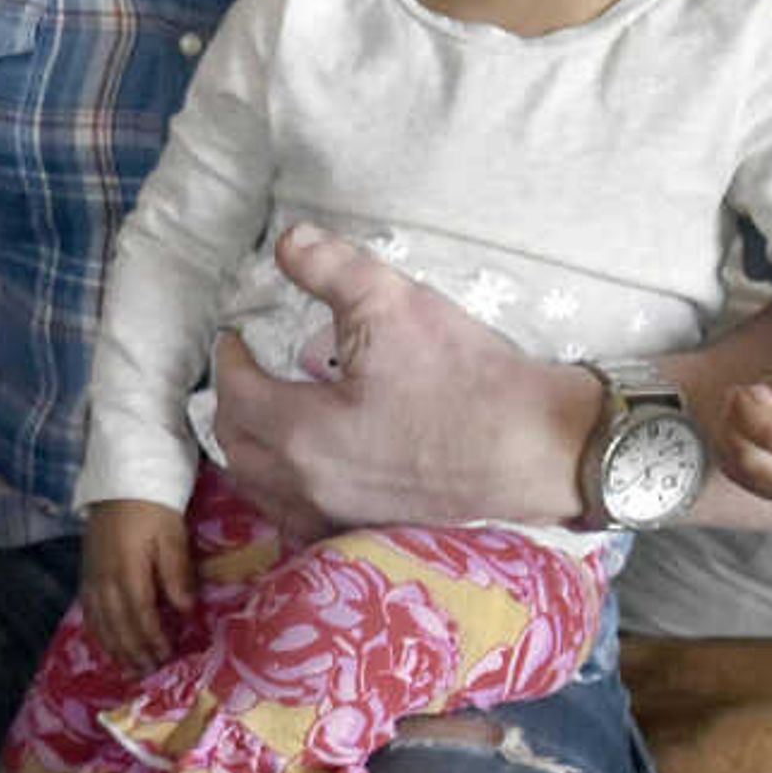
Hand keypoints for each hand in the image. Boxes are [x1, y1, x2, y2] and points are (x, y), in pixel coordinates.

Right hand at [79, 499, 191, 669]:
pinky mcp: (86, 571)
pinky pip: (88, 609)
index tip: (166, 657)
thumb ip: (177, 573)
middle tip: (149, 671)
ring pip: (100, 621)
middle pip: (117, 625)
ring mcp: (92, 576)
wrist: (121, 480)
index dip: (152, 639)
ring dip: (114, 647)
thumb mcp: (173, 536)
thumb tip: (184, 610)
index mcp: (128, 571)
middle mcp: (105, 579)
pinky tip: (106, 641)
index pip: (140, 616)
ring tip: (128, 667)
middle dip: (133, 651)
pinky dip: (97, 630)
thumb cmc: (154, 507)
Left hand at [208, 225, 585, 536]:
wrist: (543, 449)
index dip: (228, 361)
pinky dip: (286, 492)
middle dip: (232, 405)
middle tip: (247, 373)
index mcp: (303, 433)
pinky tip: (306, 471)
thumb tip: (289, 240)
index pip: (236, 394)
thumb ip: (332, 269)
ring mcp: (341, 517)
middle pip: (238, 448)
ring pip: (264, 490)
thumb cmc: (469, 380)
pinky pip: (301, 519)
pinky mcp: (374, 532)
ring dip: (252, 452)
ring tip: (266, 419)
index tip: (236, 340)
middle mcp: (310, 486)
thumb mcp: (396, 305)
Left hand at [717, 374, 771, 504]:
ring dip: (726, 433)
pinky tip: (740, 427)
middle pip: (750, 458)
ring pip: (736, 467)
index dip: (750, 410)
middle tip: (736, 396)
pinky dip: (727, 447)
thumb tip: (753, 395)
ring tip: (739, 409)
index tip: (742, 390)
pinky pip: (734, 473)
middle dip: (732, 423)